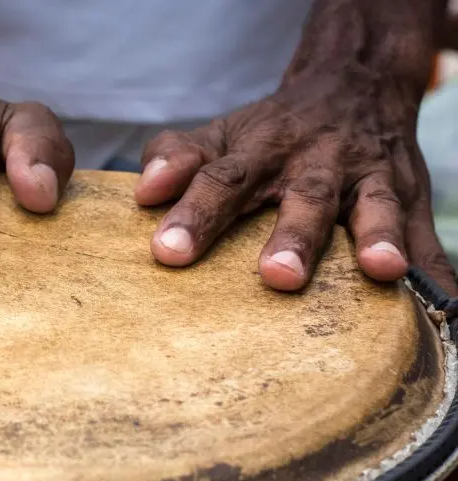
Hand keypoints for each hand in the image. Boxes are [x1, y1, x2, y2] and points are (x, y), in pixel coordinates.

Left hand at [135, 70, 457, 294]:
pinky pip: (425, 231)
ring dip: (378, 236)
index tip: (168, 254)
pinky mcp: (408, 194)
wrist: (350, 85)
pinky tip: (446, 303)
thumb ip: (177, 158)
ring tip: (383, 271)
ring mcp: (367, 176)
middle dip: (293, 237)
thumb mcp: (220, 134)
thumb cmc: (270, 130)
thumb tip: (144, 194)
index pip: (222, 180)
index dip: (195, 215)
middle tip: (276, 277)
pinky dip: (435, 267)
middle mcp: (316, 161)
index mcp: (260, 149)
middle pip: (303, 197)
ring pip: (374, 204)